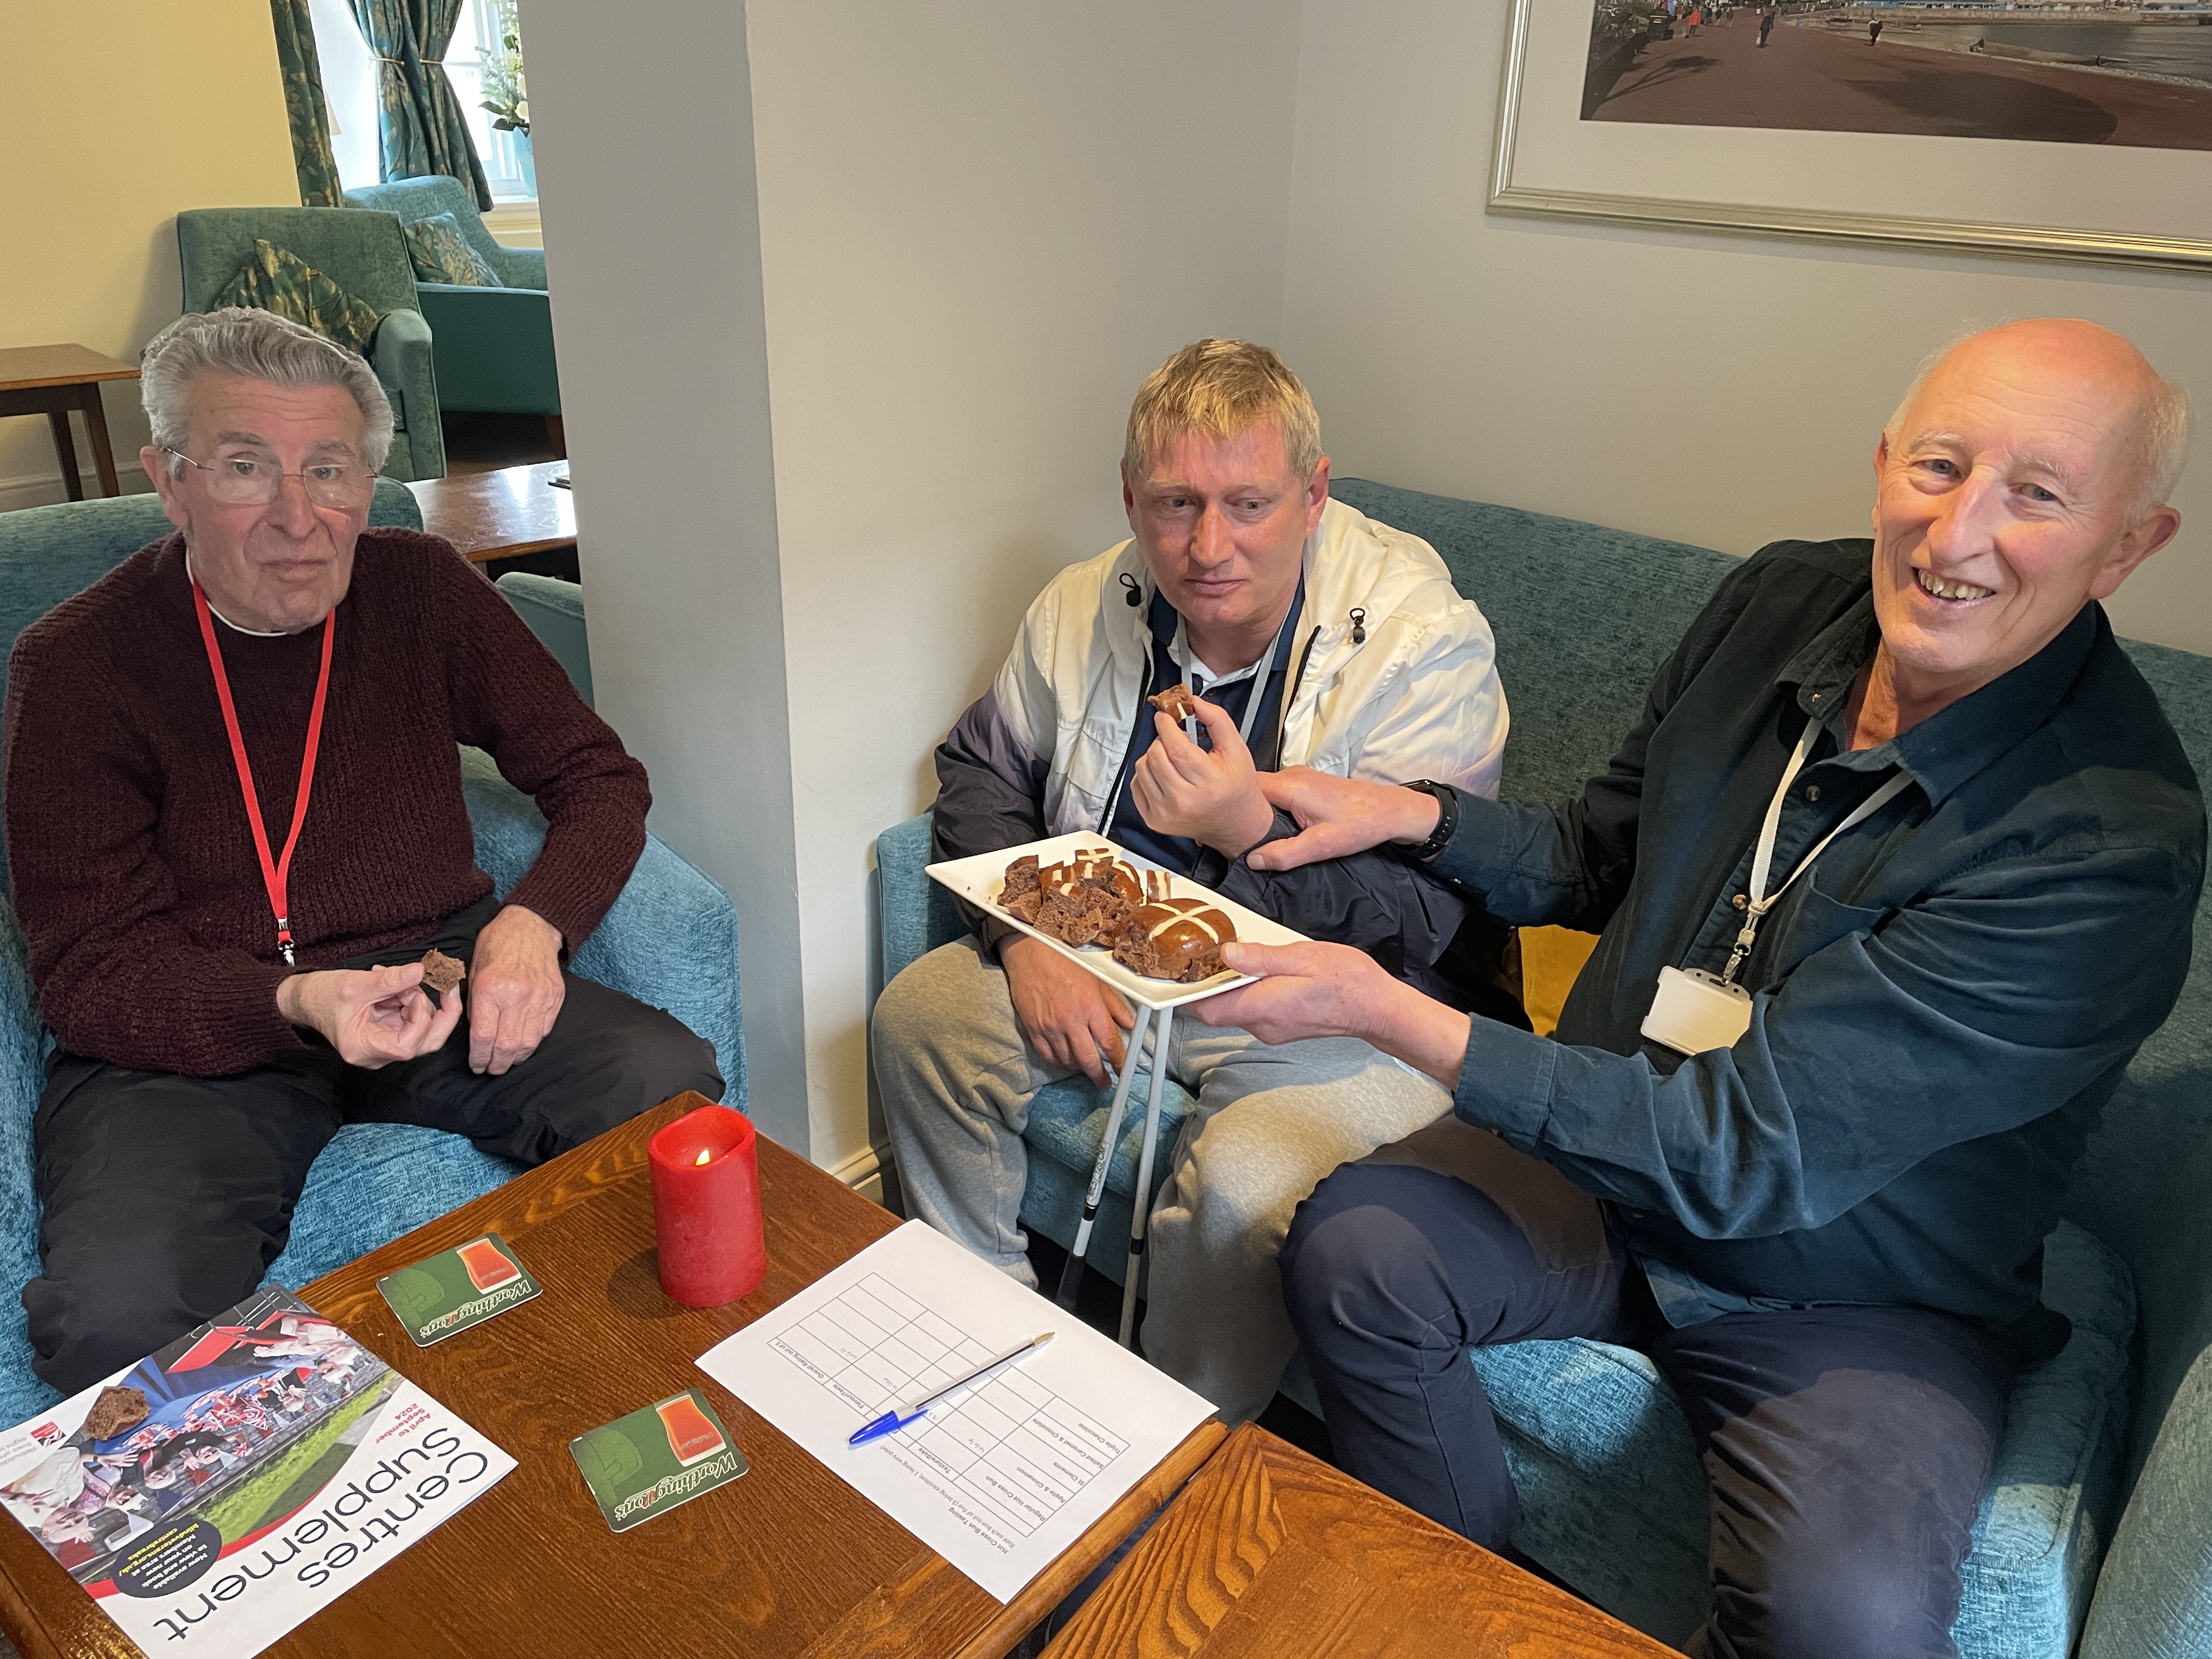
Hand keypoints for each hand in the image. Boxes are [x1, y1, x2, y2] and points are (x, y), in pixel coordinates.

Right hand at [277, 962, 463, 1068]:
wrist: (305, 999)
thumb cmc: (321, 996)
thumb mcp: (355, 984)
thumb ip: (389, 980)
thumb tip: (421, 971)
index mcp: (363, 1048)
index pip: (406, 1047)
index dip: (420, 1020)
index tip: (414, 994)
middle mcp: (377, 1054)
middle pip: (425, 1043)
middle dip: (440, 1013)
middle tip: (444, 985)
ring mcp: (385, 1044)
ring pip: (423, 1029)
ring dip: (418, 1000)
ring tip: (394, 980)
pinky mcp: (389, 1032)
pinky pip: (412, 1019)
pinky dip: (410, 999)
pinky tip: (393, 984)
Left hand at [468, 904, 565, 1074]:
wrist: (531, 925)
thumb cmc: (496, 945)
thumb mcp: (473, 971)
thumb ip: (475, 1005)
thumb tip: (477, 1036)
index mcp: (491, 988)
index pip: (484, 1037)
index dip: (479, 1058)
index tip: (476, 1065)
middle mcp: (517, 995)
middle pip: (507, 1046)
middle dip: (497, 1064)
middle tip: (490, 1069)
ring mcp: (540, 997)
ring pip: (529, 1043)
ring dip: (515, 1058)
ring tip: (506, 1061)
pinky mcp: (555, 997)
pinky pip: (544, 1031)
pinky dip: (532, 1043)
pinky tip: (522, 1044)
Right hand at [1003, 935, 1135, 1087]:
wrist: (1031, 954)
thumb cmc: (1064, 963)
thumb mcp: (1096, 981)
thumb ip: (1114, 1005)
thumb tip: (1130, 1024)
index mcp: (1090, 1006)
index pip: (1109, 1042)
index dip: (1118, 1061)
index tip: (1123, 1070)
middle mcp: (1071, 1020)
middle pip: (1088, 1059)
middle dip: (1099, 1076)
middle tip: (1104, 1083)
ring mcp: (1050, 1027)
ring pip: (1067, 1060)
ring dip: (1078, 1066)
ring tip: (1084, 1064)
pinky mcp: (1033, 1029)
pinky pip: (1047, 1055)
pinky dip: (1058, 1060)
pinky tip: (1064, 1057)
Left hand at [1127, 697, 1275, 856]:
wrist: (1235, 824)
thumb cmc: (1236, 789)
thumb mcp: (1236, 750)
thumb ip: (1217, 720)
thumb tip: (1194, 703)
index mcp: (1207, 782)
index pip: (1175, 746)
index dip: (1167, 726)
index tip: (1166, 716)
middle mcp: (1183, 801)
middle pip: (1155, 754)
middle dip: (1164, 739)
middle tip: (1178, 741)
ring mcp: (1165, 813)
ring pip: (1143, 767)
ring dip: (1155, 756)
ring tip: (1174, 760)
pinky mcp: (1154, 820)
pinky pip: (1136, 784)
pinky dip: (1147, 774)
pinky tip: (1165, 775)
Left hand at [1197, 939, 1470, 1087]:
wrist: (1377, 1008)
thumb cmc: (1347, 981)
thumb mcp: (1303, 957)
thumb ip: (1261, 958)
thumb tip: (1227, 955)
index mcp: (1264, 1007)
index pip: (1208, 1010)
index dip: (1189, 993)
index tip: (1183, 970)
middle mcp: (1263, 1025)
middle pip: (1218, 1010)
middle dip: (1209, 984)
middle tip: (1209, 953)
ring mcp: (1273, 1030)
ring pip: (1236, 1009)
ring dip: (1231, 986)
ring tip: (1239, 956)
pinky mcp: (1282, 1028)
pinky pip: (1254, 1010)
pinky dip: (1249, 991)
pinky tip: (1261, 971)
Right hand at [1246, 768, 1441, 870]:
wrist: (1391, 811)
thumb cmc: (1363, 822)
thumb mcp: (1322, 845)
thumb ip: (1285, 854)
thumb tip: (1254, 860)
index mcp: (1291, 786)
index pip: (1244, 787)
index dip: (1230, 805)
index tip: (1223, 825)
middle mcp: (1292, 775)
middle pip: (1251, 789)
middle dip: (1242, 811)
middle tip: (1236, 835)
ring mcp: (1300, 777)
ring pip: (1264, 792)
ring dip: (1258, 811)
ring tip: (1256, 833)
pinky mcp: (1307, 783)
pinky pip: (1278, 793)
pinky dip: (1272, 808)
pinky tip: (1277, 827)